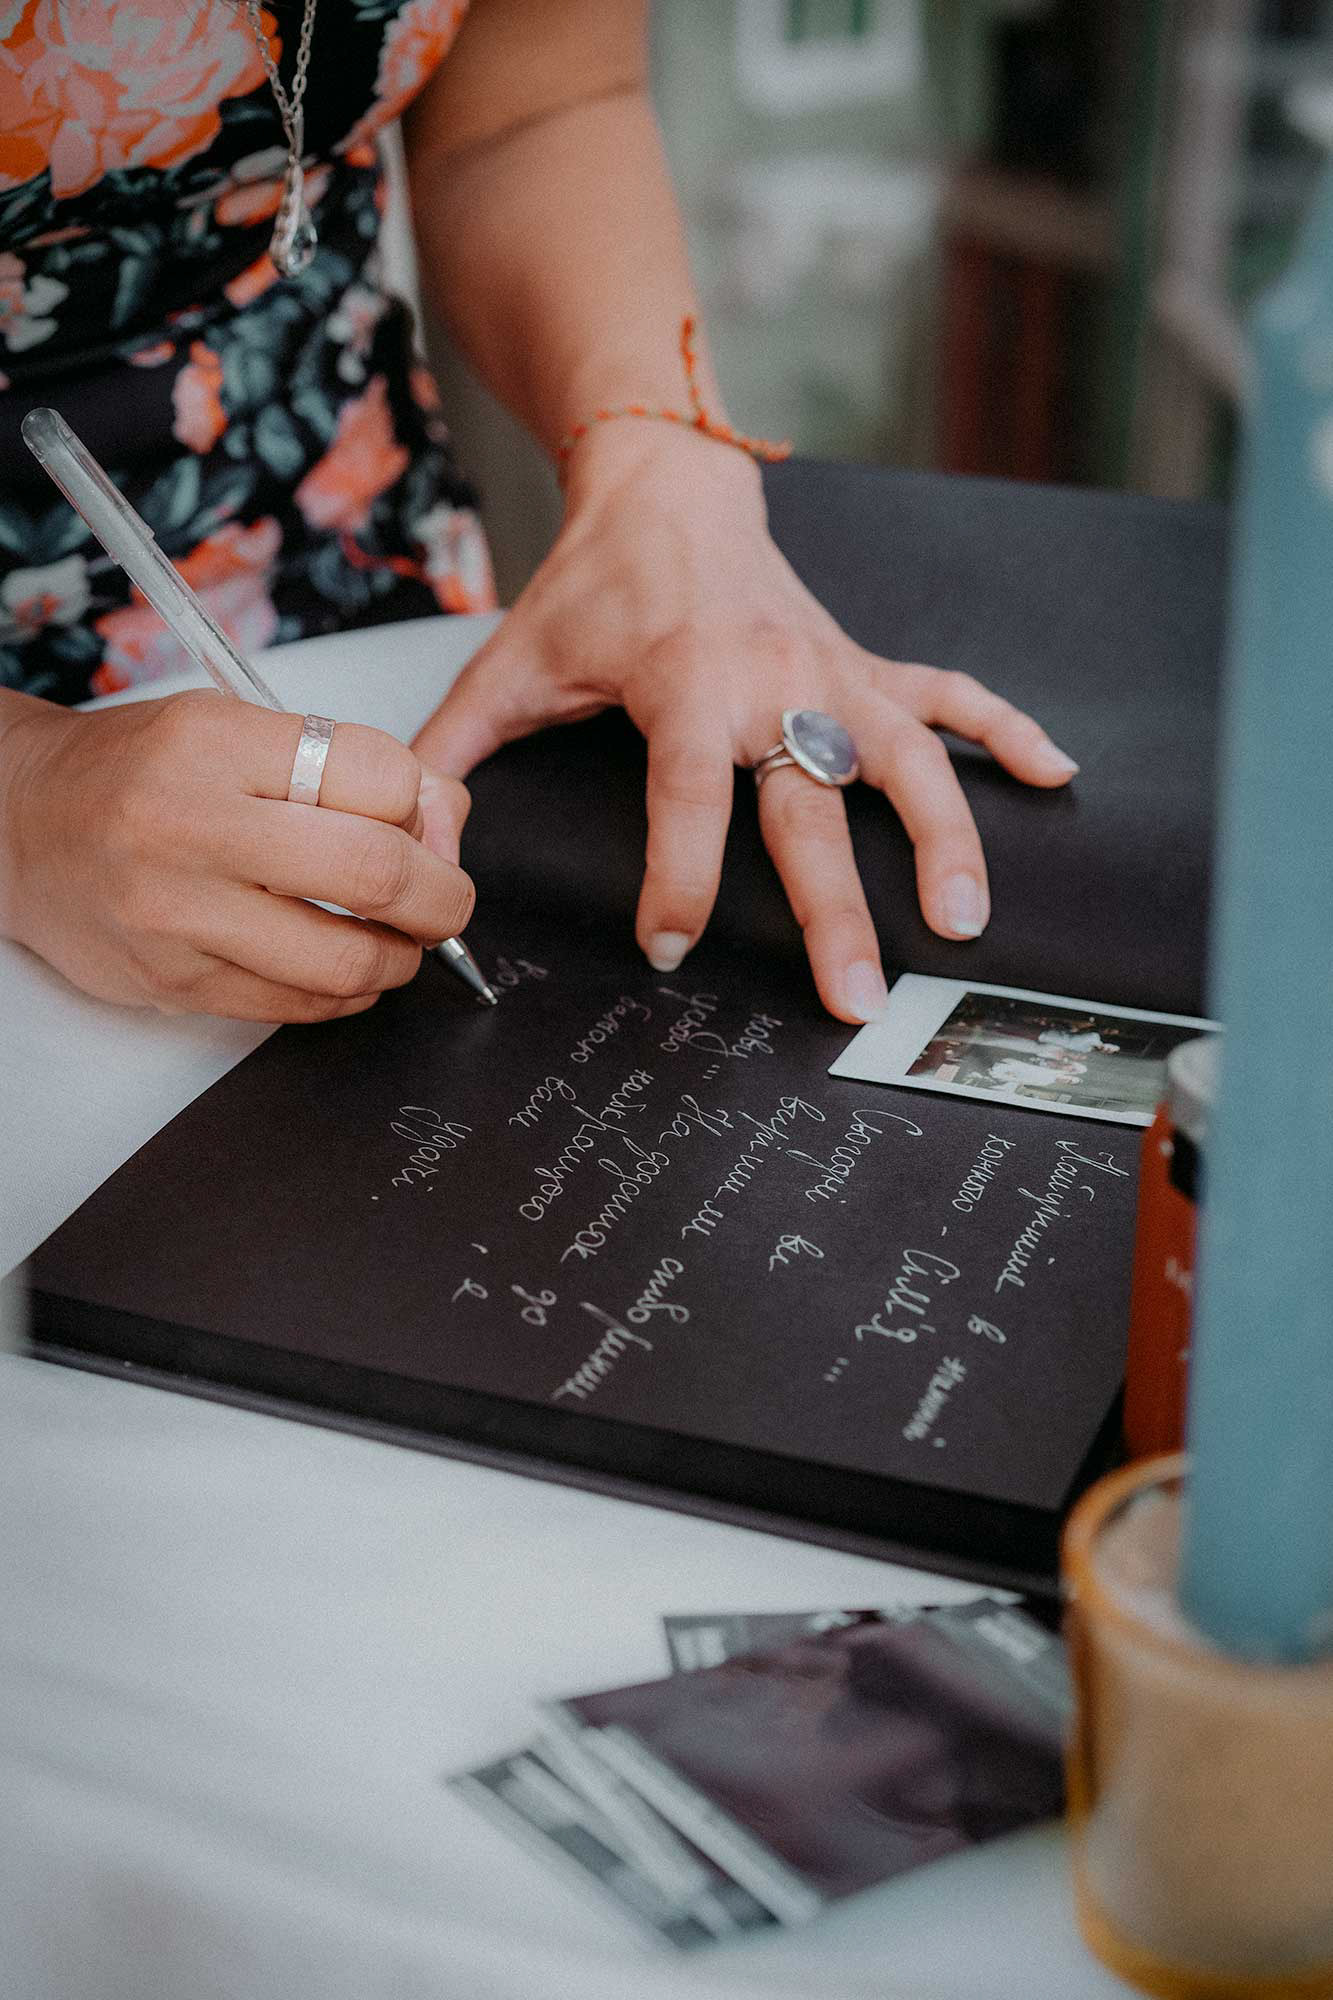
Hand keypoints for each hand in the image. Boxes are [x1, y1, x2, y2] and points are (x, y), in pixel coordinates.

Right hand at [1, 690, 473, 1020]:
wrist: (21, 823)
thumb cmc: (141, 771)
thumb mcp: (234, 726)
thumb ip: (343, 763)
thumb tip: (447, 817)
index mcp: (214, 744)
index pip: (378, 774)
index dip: (422, 804)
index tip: (419, 821)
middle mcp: (190, 826)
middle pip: (375, 872)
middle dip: (441, 895)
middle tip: (445, 899)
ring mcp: (178, 915)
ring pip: (345, 959)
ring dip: (402, 956)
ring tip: (400, 939)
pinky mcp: (175, 982)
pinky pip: (299, 1007)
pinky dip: (349, 993)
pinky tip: (349, 967)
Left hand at [412, 424, 1076, 1021]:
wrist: (666, 483)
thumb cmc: (590, 584)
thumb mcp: (511, 662)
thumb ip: (457, 749)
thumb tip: (418, 834)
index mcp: (684, 686)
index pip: (688, 796)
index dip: (681, 878)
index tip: (670, 946)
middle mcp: (773, 681)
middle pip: (811, 808)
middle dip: (837, 909)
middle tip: (855, 998)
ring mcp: (831, 671)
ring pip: (904, 758)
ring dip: (944, 836)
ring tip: (966, 918)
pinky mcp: (865, 661)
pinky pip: (950, 694)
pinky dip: (1004, 730)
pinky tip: (1054, 774)